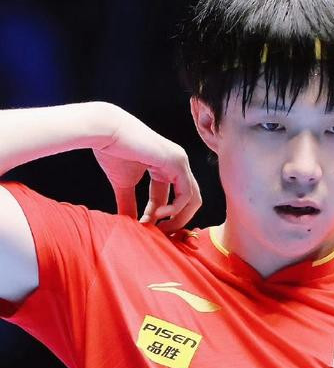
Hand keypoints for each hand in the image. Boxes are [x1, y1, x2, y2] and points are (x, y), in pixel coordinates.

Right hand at [92, 105, 201, 230]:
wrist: (107, 132)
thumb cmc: (112, 151)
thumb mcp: (123, 184)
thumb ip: (129, 203)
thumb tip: (130, 225)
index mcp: (166, 166)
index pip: (171, 198)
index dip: (159, 217)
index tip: (144, 228)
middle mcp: (177, 163)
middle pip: (188, 200)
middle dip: (176, 221)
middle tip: (160, 235)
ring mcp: (180, 161)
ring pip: (192, 199)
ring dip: (177, 219)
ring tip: (159, 229)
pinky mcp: (177, 162)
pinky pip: (186, 194)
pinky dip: (175, 209)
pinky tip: (158, 214)